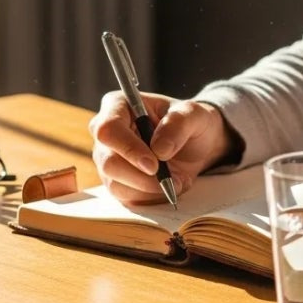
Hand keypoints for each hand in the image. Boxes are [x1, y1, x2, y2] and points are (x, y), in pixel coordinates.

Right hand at [90, 91, 237, 204]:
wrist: (196, 145)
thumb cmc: (190, 122)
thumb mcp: (194, 114)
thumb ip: (178, 124)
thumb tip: (159, 149)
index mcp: (118, 105)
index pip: (108, 129)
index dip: (128, 149)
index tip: (154, 165)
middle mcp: (107, 133)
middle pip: (108, 161)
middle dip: (142, 177)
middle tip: (172, 178)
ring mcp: (108, 159)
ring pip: (116, 184)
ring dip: (150, 189)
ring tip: (178, 180)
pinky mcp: (116, 182)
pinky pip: (125, 197)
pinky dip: (151, 197)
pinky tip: (168, 187)